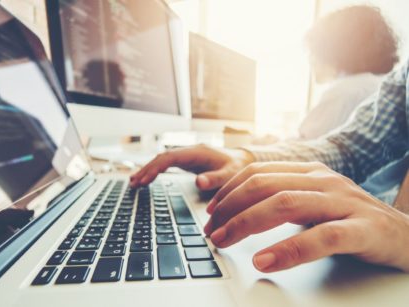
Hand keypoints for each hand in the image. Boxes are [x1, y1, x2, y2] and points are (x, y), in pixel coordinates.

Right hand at [130, 144, 253, 189]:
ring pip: (162, 160)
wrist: (243, 161)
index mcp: (198, 152)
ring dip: (148, 170)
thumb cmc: (238, 168)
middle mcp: (190, 151)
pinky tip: (146, 179)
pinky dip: (155, 171)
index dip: (155, 168)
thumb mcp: (231, 175)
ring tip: (134, 183)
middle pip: (162, 158)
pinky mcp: (187, 162)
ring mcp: (187, 156)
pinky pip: (166, 164)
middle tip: (134, 184)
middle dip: (147, 170)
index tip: (145, 180)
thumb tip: (198, 182)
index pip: (170, 158)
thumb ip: (216, 179)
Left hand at [204, 161, 408, 272]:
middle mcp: (324, 180)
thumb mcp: (314, 203)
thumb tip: (241, 211)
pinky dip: (289, 249)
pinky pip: (321, 237)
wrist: (407, 236)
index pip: (258, 173)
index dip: (229, 192)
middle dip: (231, 209)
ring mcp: (344, 201)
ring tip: (225, 242)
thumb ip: (283, 200)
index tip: (211, 212)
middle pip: (265, 186)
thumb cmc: (353, 220)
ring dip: (247, 224)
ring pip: (285, 204)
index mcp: (310, 172)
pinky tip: (265, 261)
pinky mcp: (363, 229)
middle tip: (212, 231)